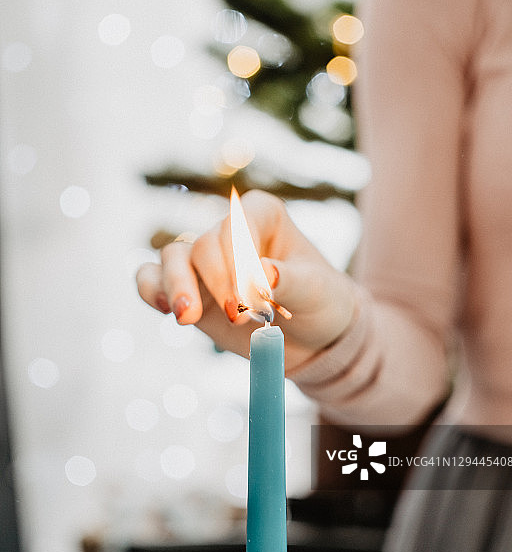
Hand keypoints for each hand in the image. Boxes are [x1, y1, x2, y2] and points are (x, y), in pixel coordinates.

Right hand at [136, 191, 358, 372]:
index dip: (238, 261)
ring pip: (172, 257)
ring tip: (189, 319)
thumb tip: (263, 273)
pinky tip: (164, 310)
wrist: (311, 337)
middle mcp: (227, 231)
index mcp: (261, 214)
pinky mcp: (186, 287)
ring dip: (177, 287)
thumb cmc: (319, 301)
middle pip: (203, 245)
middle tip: (240, 318)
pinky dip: (151, 290)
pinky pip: (152, 278)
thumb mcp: (316, 290)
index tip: (255, 299)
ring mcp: (203, 260)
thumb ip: (289, 280)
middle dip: (216, 284)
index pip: (236, 225)